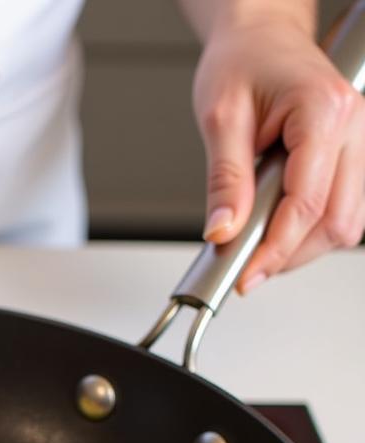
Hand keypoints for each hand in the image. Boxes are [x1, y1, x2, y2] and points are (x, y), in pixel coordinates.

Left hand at [192, 13, 364, 291]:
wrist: (260, 37)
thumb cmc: (242, 63)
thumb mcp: (220, 119)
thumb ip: (224, 180)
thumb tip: (223, 231)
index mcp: (324, 112)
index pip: (307, 204)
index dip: (274, 249)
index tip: (244, 276)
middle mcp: (354, 125)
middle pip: (337, 221)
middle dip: (291, 254)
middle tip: (246, 268)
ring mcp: (360, 140)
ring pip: (347, 221)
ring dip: (303, 246)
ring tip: (257, 247)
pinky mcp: (352, 154)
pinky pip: (344, 207)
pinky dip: (311, 229)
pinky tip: (277, 229)